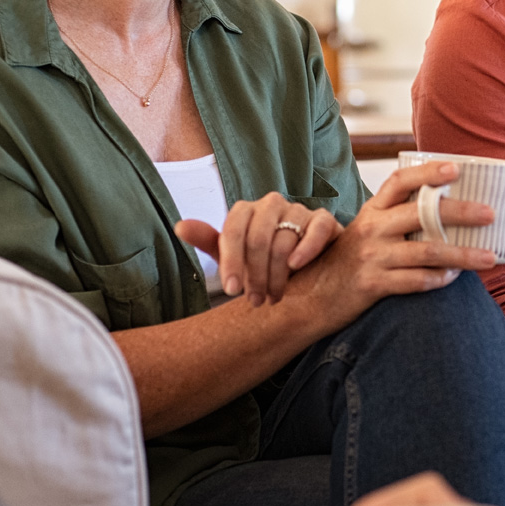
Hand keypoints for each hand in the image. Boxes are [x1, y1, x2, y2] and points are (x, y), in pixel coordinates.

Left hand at [176, 194, 342, 304]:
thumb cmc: (263, 262)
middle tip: (256, 301)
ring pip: (284, 238)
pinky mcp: (324, 220)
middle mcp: (271, 204)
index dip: (231, 262)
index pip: (233, 231)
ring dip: (278, 274)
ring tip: (275, 297)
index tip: (232, 291)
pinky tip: (296, 267)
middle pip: (258, 237)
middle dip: (255, 274)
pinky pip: (316, 228)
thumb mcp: (234, 256)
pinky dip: (306, 247)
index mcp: (245, 211)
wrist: (305, 267)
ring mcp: (299, 210)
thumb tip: (180, 227)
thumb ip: (209, 242)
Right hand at [284, 161, 497, 329]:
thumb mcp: (363, 231)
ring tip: (490, 257)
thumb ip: (393, 220)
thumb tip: (443, 212)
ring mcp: (372, 257)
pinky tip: (455, 279)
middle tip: (489, 214)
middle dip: (459, 212)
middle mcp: (371, 229)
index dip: (427, 172)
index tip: (456, 168)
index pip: (400, 181)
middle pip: (421, 214)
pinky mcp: (372, 285)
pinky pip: (414, 282)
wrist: (310, 298)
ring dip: (462, 254)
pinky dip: (438, 280)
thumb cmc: (345, 262)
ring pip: (426, 252)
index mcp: (371, 211)